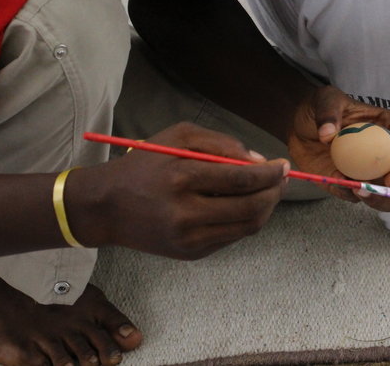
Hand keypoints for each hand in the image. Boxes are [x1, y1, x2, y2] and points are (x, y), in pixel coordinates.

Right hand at [74, 123, 287, 258]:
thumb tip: (259, 161)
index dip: (270, 174)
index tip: (283, 165)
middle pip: (251, 207)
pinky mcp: (189, 253)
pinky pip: (232, 237)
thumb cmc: (145, 164)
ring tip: (269, 192)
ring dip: (267, 208)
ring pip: (247, 226)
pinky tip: (246, 205)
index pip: (242, 179)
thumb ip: (221, 144)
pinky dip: (247, 220)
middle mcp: (185, 212)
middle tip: (282, 179)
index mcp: (182, 177)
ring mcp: (188, 238)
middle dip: (275, 192)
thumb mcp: (178, 137)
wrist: (106, 206)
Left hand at [287, 86, 389, 211]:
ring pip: (389, 196)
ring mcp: (370, 173)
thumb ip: (328, 113)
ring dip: (381, 198)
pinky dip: (350, 193)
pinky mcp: (351, 186)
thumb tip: (327, 135)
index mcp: (387, 127)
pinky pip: (356, 196)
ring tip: (362, 191)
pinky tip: (337, 181)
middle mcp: (385, 154)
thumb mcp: (326, 100)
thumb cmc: (320, 107)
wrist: (299, 124)